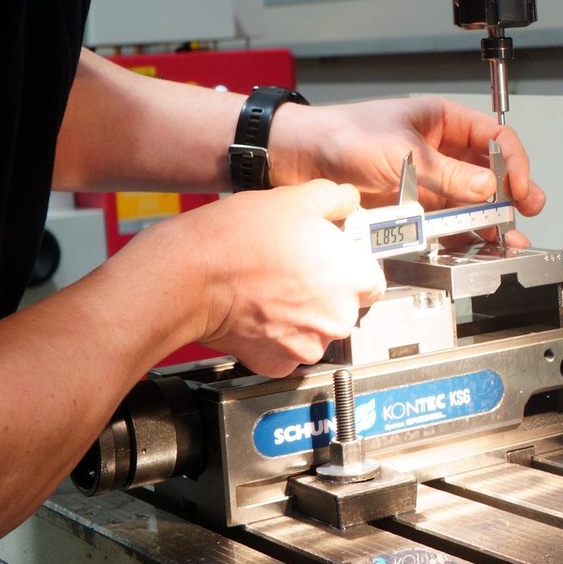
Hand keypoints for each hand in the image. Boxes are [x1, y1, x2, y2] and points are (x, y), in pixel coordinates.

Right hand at [165, 180, 385, 376]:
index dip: (349, 266)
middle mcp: (339, 317)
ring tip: (271, 286)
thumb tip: (346, 199)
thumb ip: (334, 199)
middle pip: (344, 305)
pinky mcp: (279, 364)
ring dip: (300, 314)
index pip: (371, 278)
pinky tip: (259, 310)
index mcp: (354, 278)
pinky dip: (276, 335)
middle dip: (323, 290)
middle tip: (293, 269)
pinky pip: (287, 349)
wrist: (191, 278)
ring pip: (316, 329)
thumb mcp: (295, 200)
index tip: (331, 258)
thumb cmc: (239, 241)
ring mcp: (309, 345)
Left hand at [271, 97, 545, 247]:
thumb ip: (447, 174)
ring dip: (490, 220)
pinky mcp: (411, 208)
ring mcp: (426, 181)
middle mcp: (439, 152)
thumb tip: (488, 188)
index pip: (494, 138)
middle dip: (511, 193)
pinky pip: (444, 222)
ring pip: (470, 202)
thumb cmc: (340, 135)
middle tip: (527, 211)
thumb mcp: (401, 152)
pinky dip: (461, 234)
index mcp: (442, 122)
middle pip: (488, 173)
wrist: (296, 159)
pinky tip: (474, 244)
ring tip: (507, 238)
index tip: (519, 186)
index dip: (513, 161)